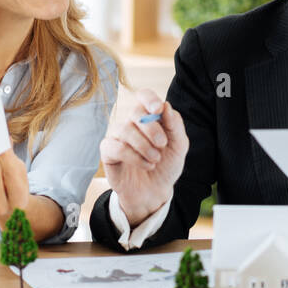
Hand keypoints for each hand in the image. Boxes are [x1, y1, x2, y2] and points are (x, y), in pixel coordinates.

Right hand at [102, 90, 188, 226]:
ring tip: (155, 159)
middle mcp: (131, 122)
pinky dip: (134, 157)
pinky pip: (117, 147)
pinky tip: (146, 165)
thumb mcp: (179, 146)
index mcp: (149, 117)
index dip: (149, 98)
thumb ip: (175, 125)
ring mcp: (118, 136)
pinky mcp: (108, 151)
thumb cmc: (166, 165)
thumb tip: (166, 105)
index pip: (144, 96)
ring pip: (125, 129)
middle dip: (151, 128)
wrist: (155, 192)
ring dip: (144, 145)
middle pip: (136, 112)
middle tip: (162, 144)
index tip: (157, 109)